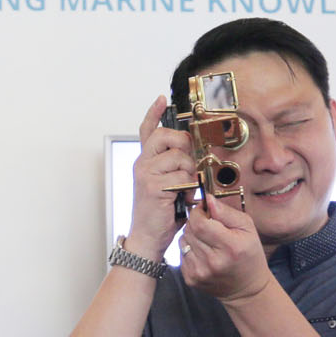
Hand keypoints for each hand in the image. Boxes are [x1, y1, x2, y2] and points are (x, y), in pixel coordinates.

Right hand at [126, 96, 195, 258]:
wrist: (147, 238)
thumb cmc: (160, 213)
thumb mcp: (166, 184)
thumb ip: (174, 166)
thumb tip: (194, 152)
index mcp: (145, 161)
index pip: (147, 130)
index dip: (154, 113)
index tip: (161, 99)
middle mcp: (142, 164)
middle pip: (167, 136)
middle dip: (184, 145)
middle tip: (188, 162)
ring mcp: (146, 174)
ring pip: (180, 158)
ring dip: (190, 173)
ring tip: (185, 189)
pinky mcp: (153, 186)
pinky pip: (183, 176)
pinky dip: (189, 188)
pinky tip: (184, 199)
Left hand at [178, 192, 272, 303]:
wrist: (246, 287)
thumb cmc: (249, 255)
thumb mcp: (247, 228)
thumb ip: (226, 212)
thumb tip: (208, 199)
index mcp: (230, 246)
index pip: (200, 223)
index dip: (198, 213)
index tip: (204, 211)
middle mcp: (213, 262)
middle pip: (190, 231)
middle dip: (195, 222)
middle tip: (208, 225)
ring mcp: (200, 272)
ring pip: (183, 241)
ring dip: (192, 236)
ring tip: (207, 240)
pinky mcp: (191, 279)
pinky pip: (182, 254)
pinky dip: (190, 249)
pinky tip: (203, 253)